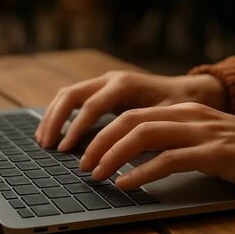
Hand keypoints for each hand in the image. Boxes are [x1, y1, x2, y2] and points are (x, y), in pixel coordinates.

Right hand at [36, 71, 225, 150]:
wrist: (190, 90)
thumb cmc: (180, 106)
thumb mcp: (164, 119)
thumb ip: (140, 132)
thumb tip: (117, 155)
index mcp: (124, 84)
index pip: (91, 105)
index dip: (76, 128)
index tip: (66, 149)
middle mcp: (110, 79)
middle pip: (71, 94)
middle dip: (55, 120)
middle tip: (46, 145)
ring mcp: (104, 82)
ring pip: (68, 94)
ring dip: (53, 116)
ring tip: (43, 141)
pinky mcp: (102, 89)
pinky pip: (74, 98)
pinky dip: (61, 113)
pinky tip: (55, 132)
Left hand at [80, 102, 234, 190]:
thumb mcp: (206, 136)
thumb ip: (177, 139)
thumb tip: (140, 156)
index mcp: (184, 109)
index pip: (132, 115)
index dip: (105, 132)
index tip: (88, 151)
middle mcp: (189, 115)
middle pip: (130, 121)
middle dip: (100, 142)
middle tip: (83, 163)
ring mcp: (201, 132)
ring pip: (143, 136)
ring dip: (113, 156)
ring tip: (96, 174)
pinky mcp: (213, 153)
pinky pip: (168, 160)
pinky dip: (141, 172)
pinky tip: (126, 184)